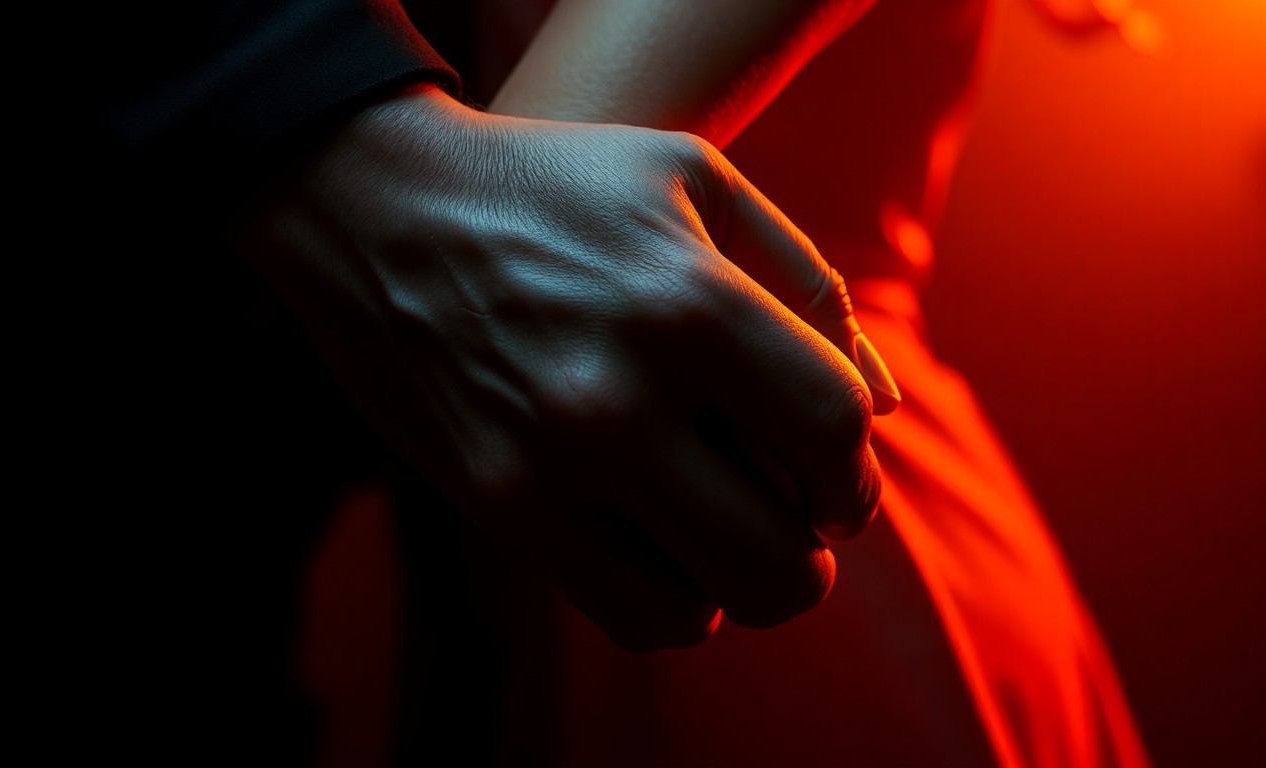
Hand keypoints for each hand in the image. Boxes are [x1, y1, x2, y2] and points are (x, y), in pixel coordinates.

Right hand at [240, 83, 887, 650]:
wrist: (378, 207)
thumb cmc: (556, 185)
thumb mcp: (696, 176)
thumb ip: (806, 280)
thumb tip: (887, 405)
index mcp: (689, 300)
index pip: (834, 430)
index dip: (858, 473)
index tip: (841, 483)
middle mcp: (622, 396)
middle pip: (784, 554)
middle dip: (816, 550)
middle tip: (798, 521)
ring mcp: (552, 463)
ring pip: (711, 604)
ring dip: (743, 583)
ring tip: (729, 532)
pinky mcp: (499, 505)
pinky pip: (630, 614)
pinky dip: (674, 602)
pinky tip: (665, 548)